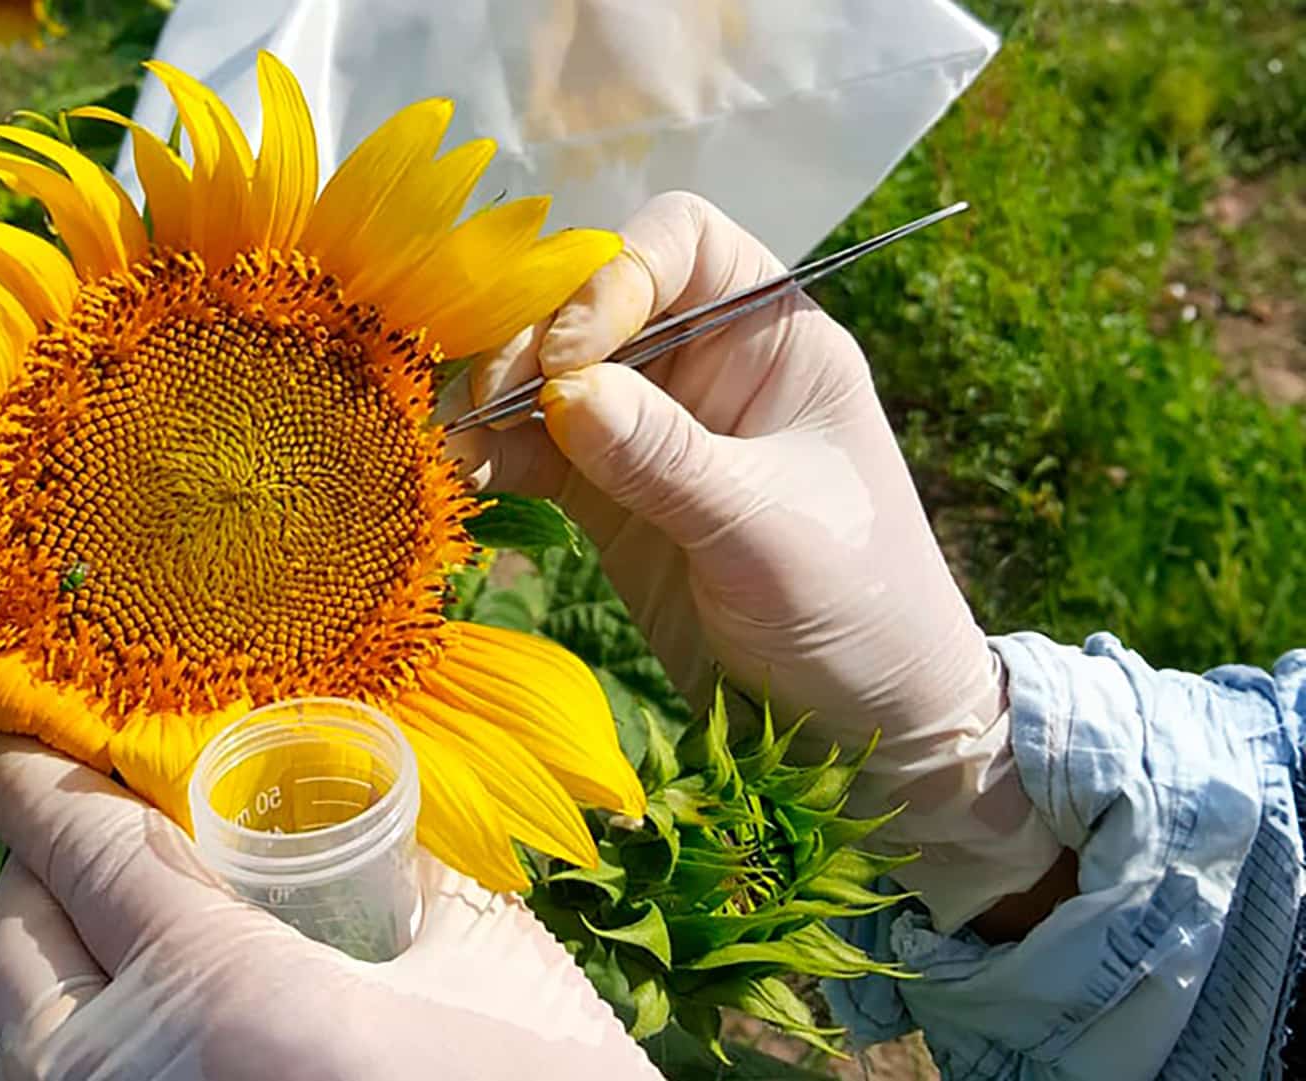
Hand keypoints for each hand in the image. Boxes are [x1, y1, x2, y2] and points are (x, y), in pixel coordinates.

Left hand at [0, 734, 658, 1080]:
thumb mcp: (482, 963)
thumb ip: (394, 879)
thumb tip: (350, 813)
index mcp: (220, 993)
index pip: (78, 848)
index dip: (24, 777)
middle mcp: (132, 1079)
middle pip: (17, 942)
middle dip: (34, 869)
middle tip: (83, 824)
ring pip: (17, 1044)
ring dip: (46, 969)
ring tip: (110, 928)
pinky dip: (69, 1050)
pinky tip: (134, 1027)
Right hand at [446, 193, 1060, 929]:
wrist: (865, 727)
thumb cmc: (859, 610)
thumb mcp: (769, 531)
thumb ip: (667, 458)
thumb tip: (563, 391)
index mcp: (773, 338)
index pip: (681, 243)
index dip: (614, 274)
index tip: (572, 356)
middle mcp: (705, 366)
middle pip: (592, 300)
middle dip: (531, 336)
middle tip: (490, 396)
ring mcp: (651, 431)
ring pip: (548, 375)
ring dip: (494, 396)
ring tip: (458, 441)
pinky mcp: (608, 497)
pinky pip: (532, 450)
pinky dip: (492, 454)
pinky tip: (464, 477)